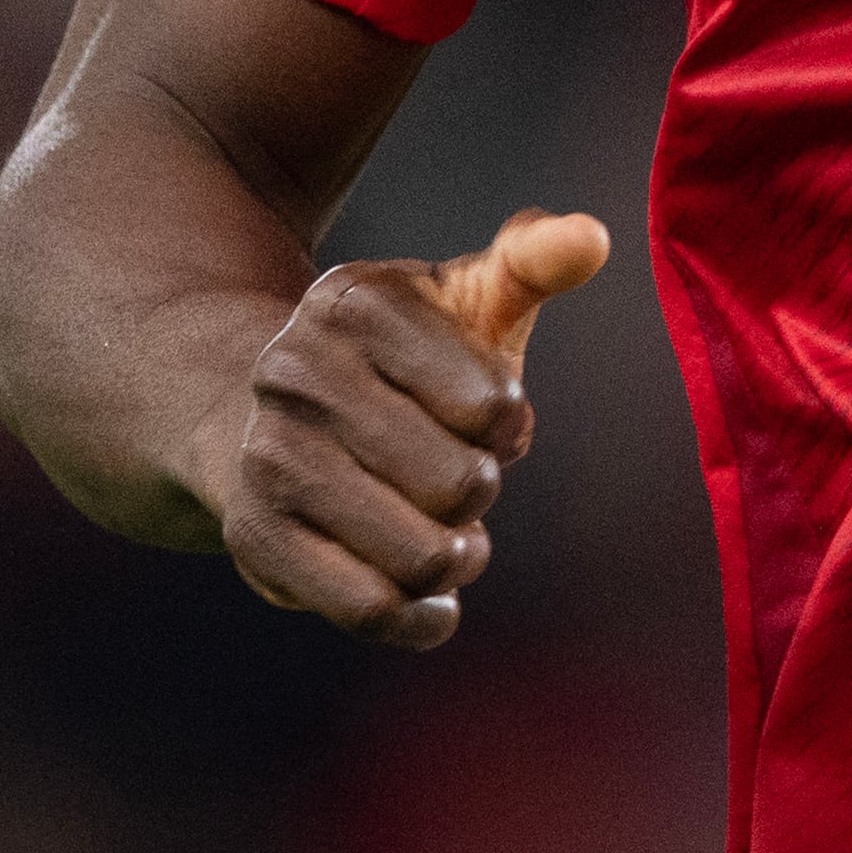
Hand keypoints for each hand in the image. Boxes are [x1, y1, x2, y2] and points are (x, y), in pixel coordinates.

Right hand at [208, 206, 612, 649]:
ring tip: (445, 532)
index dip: (507, 425)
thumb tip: (594, 237)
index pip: (491, 406)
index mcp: (357, 303)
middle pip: (458, 487)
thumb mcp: (465, 299)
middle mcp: (297, 374)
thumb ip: (534, 261)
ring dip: (457, 556)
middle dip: (478, 491)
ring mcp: (270, 458)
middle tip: (456, 477)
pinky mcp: (257, 538)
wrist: (259, 410)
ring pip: (419, 555)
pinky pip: (370, 608)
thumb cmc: (402, 360)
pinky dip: (421, 615)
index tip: (487, 416)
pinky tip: (432, 596)